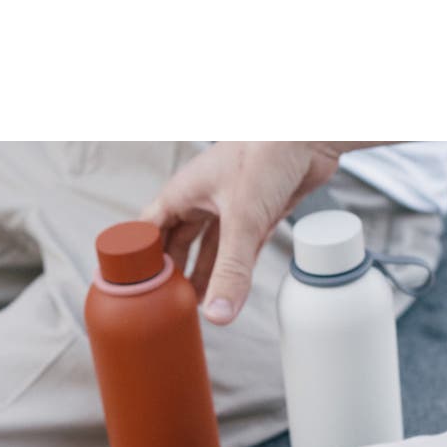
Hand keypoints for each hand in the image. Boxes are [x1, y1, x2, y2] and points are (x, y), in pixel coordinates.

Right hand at [142, 142, 350, 323]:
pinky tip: (227, 291)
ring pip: (208, 248)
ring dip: (202, 275)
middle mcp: (202, 199)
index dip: (139, 259)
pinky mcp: (257, 215)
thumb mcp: (243, 220)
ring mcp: (230, 206)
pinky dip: (231, 270)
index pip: (147, 231)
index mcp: (184, 192)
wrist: (310, 132)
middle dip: (173, 273)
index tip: (136, 290)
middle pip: (177, 243)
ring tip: (194, 305)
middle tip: (167, 304)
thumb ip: (231, 270)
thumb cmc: (267, 154)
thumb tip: (218, 313)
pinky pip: (237, 249)